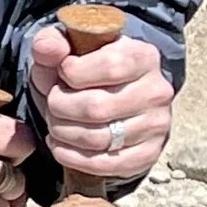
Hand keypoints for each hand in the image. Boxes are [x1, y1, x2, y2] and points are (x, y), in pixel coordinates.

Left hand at [29, 18, 173, 184]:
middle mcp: (157, 91)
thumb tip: (48, 48)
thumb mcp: (66, 50)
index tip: (61, 73)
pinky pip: (105, 164)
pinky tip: (60, 145)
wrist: (110, 98)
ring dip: (63, 133)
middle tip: (52, 104)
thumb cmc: (84, 70)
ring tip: (55, 123)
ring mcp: (156, 125)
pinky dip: (73, 157)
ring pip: (97, 138)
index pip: (109, 67)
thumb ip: (51, 43)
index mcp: (143, 57)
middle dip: (60, 107)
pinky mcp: (148, 153)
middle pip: (96, 107)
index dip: (72, 73)